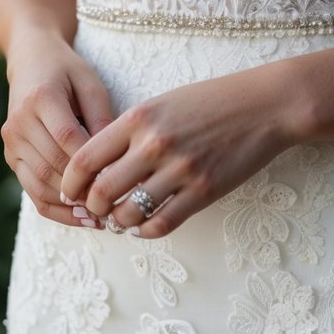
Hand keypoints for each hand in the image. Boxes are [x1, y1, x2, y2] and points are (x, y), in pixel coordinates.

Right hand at [1, 26, 114, 229]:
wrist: (31, 60)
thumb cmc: (67, 70)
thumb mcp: (90, 83)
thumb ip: (102, 116)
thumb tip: (117, 157)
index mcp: (41, 98)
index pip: (69, 139)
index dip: (94, 164)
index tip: (122, 181)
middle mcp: (19, 122)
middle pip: (54, 165)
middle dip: (86, 189)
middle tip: (118, 206)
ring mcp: (11, 141)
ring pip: (41, 184)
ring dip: (71, 204)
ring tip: (104, 217)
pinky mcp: (10, 156)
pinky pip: (31, 190)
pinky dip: (56, 208)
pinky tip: (82, 217)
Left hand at [60, 64, 297, 238]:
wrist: (264, 106)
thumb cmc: (211, 102)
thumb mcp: (163, 103)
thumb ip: (130, 131)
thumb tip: (97, 166)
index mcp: (139, 118)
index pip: (85, 158)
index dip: (70, 182)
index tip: (70, 191)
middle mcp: (155, 144)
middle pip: (101, 191)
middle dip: (92, 207)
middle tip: (95, 210)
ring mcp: (180, 170)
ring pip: (128, 213)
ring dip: (118, 221)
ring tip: (121, 218)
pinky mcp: (204, 191)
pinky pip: (161, 224)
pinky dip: (145, 231)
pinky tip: (144, 225)